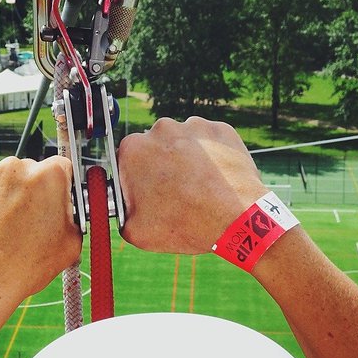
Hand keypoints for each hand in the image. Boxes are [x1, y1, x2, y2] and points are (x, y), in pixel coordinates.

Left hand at [0, 156, 78, 327]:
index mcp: (48, 176)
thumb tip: (69, 207)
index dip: (56, 187)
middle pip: (27, 171)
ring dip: (0, 194)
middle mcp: (15, 166)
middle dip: (27, 190)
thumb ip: (73, 216)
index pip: (60, 167)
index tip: (49, 200)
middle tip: (22, 220)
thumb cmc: (25, 267)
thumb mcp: (70, 244)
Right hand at [118, 117, 265, 253]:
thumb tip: (123, 205)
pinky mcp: (220, 129)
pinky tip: (215, 178)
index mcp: (134, 149)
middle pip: (156, 146)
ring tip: (199, 187)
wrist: (237, 219)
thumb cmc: (186, 224)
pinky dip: (211, 155)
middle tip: (175, 192)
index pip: (128, 160)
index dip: (137, 179)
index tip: (149, 193)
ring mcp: (194, 126)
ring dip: (187, 158)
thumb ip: (120, 212)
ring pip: (184, 141)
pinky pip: (209, 141)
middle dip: (162, 165)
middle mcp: (162, 129)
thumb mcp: (135, 231)